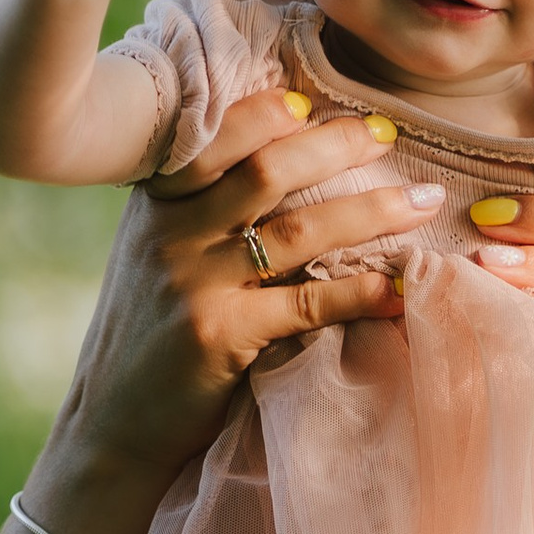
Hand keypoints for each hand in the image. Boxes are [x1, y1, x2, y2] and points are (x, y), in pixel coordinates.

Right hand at [36, 94, 413, 528]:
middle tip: (387, 135)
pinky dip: (361, 292)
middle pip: (267, 168)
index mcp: (156, 205)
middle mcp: (170, 233)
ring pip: (297, 230)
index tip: (321, 104)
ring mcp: (193, 284)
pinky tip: (400, 289)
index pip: (217, 136)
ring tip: (423, 201)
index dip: (271, 112)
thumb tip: (276, 162)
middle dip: (336, 144)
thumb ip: (195, 213)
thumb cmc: (146, 340)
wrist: (110, 428)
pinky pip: (306, 304)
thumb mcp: (151, 258)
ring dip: (371, 211)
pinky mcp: (218, 337)